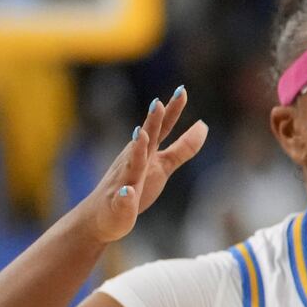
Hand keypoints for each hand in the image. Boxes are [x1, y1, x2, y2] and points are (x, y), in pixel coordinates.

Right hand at [77, 87, 207, 243]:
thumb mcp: (164, 166)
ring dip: (136, 150)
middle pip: (146, 139)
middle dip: (151, 122)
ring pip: (131, 164)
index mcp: (147, 152)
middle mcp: (134, 161)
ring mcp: (124, 181)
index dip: (172, 111)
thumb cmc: (135, 186)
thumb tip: (203, 125)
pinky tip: (127, 192)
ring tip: (141, 135)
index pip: (162, 128)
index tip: (182, 90)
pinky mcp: (118, 204)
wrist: (103, 216)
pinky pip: (122, 200)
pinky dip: (125, 196)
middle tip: (157, 103)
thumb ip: (183, 148)